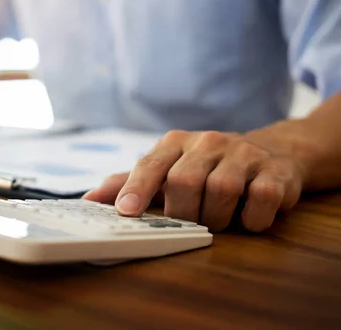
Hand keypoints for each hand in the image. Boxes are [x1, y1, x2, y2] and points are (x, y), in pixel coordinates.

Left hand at [83, 129, 306, 231]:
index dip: (137, 188)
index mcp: (176, 142)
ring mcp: (244, 154)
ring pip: (221, 192)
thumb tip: (88, 200)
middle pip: (184, 183)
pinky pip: (260, 200)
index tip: (126, 211)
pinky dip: (251, 219)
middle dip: (183, 213)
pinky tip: (248, 217)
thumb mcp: (168, 168)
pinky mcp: (275, 171)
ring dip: (216, 219)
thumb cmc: (206, 166)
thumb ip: (130, 182)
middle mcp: (208, 142)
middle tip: (190, 221)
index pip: (151, 164)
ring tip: (218, 219)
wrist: (273, 152)